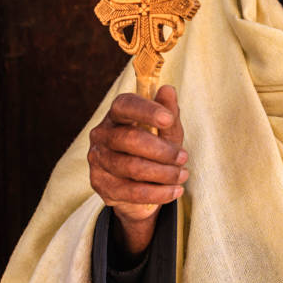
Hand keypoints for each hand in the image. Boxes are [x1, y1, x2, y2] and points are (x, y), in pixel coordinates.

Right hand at [88, 85, 187, 257]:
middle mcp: (102, 133)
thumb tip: (168, 89)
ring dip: (163, 173)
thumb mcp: (167, 130)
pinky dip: (158, 192)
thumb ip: (168, 111)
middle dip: (162, 150)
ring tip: (182, 175)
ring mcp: (98, 159)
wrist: (141, 184)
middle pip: (130, 139)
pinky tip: (174, 190)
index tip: (168, 119)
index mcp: (118, 113)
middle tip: (184, 157)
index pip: (126, 105)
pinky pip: (131, 191)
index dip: (146, 111)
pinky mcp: (100, 184)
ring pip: (132, 167)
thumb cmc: (155, 147)